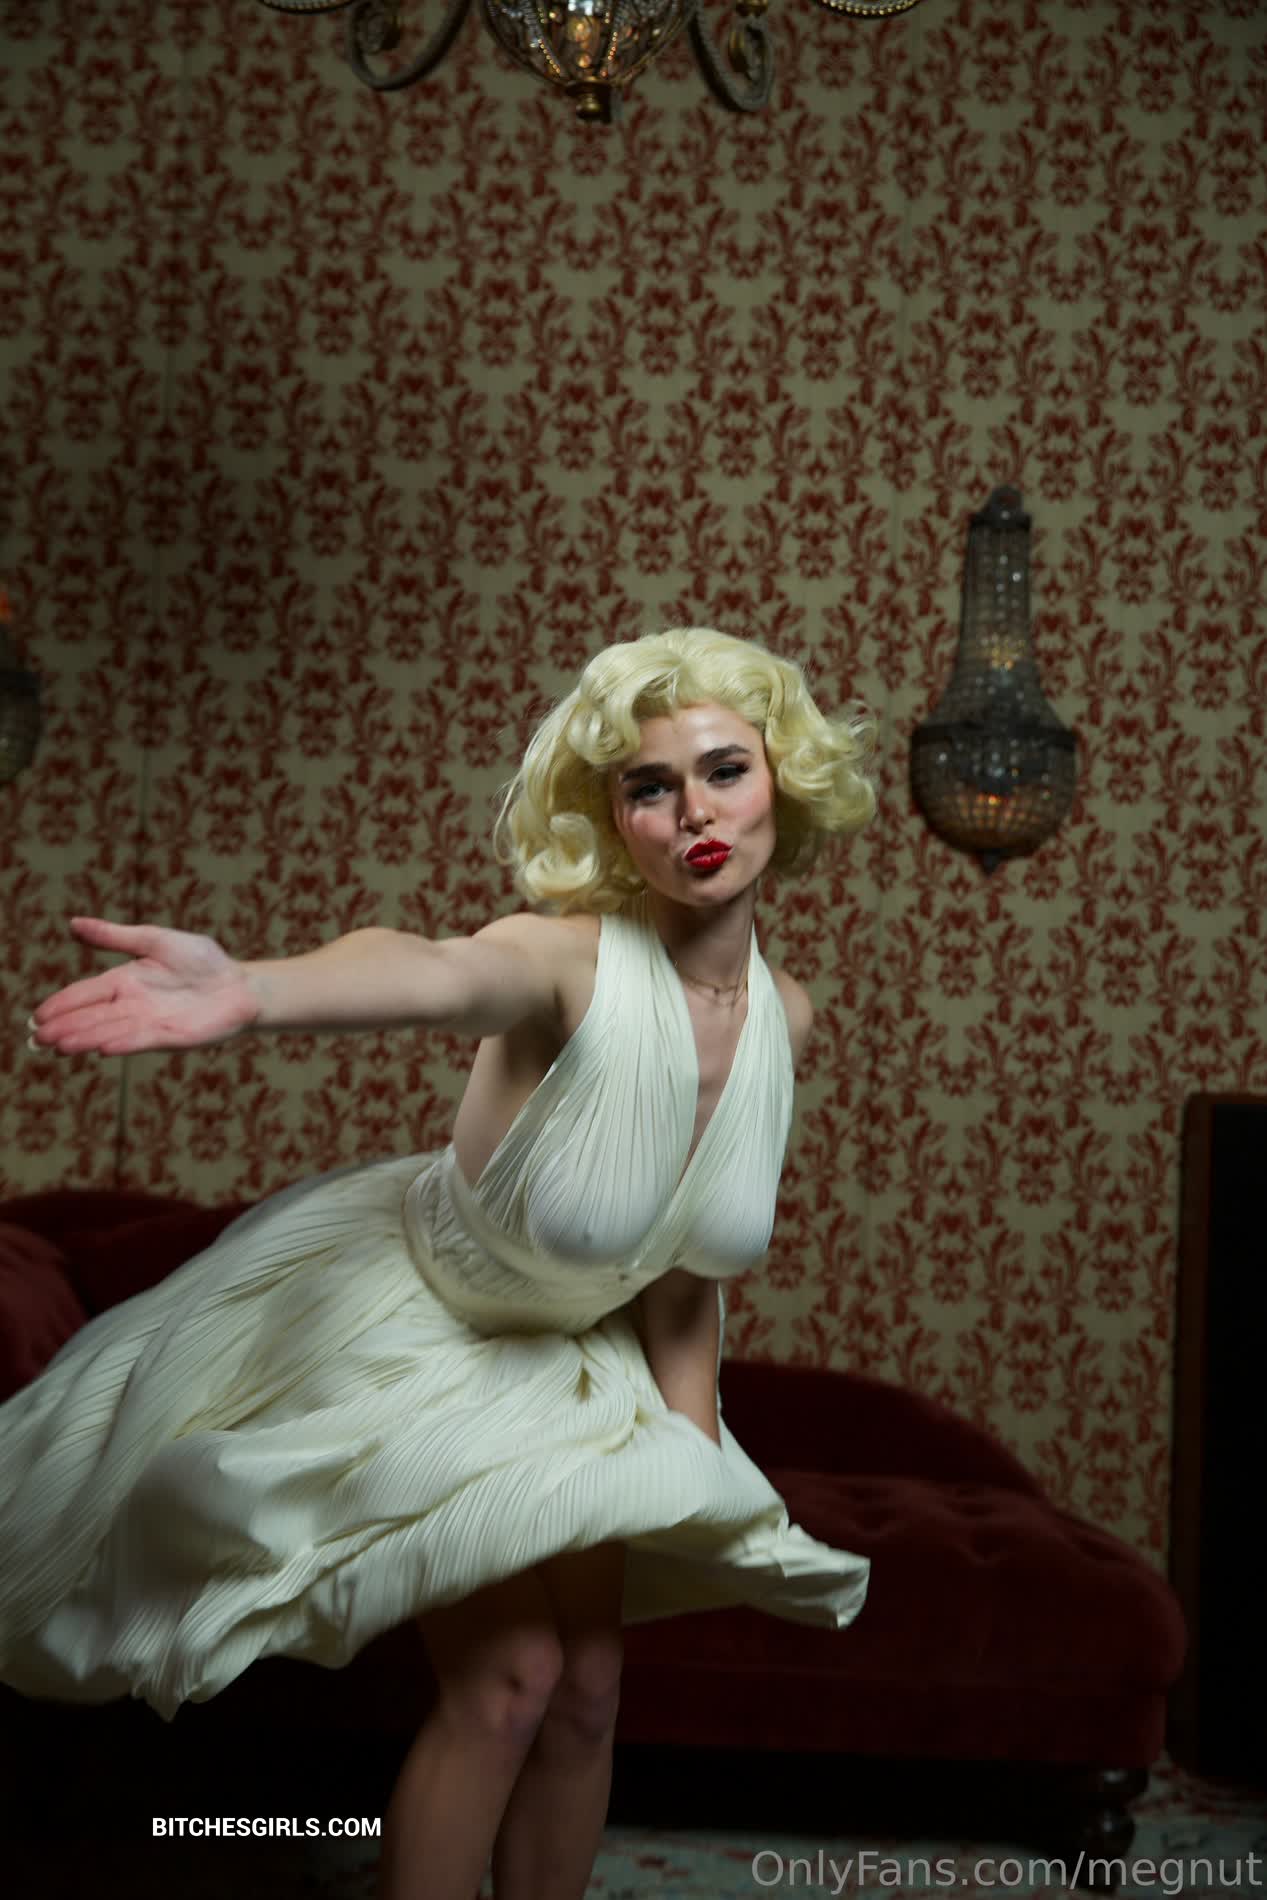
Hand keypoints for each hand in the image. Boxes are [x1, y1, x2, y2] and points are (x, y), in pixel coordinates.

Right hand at [27, 918, 259, 1055]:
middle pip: (91, 1018)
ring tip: (60, 1045)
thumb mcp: (154, 940)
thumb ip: (115, 936)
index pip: (85, 994)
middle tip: (38, 1039)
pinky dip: (123, 1043)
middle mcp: (131, 1006)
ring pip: (110, 1032)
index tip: (37, 1017)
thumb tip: (73, 923)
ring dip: (85, 1039)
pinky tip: (103, 1047)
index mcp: (124, 982)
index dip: (62, 1004)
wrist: (239, 984)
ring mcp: (149, 1024)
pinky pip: (143, 1040)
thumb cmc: (201, 961)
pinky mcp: (171, 1037)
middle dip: (65, 1028)